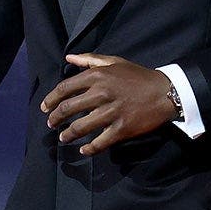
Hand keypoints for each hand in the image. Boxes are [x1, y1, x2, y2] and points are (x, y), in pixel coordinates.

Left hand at [40, 53, 177, 155]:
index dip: (51, 99)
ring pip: (80, 127)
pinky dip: (89, 149)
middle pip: (68, 109)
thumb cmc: (138, 76)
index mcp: (97, 76)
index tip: (45, 107)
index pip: (65, 88)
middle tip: (51, 124)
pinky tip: (84, 151)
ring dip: (68, 135)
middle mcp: (101, 93)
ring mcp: (111, 112)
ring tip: (63, 138)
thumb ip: (90, 59)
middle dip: (55, 118)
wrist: (165, 92)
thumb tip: (69, 58)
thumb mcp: (115, 61)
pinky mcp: (121, 128)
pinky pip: (99, 142)